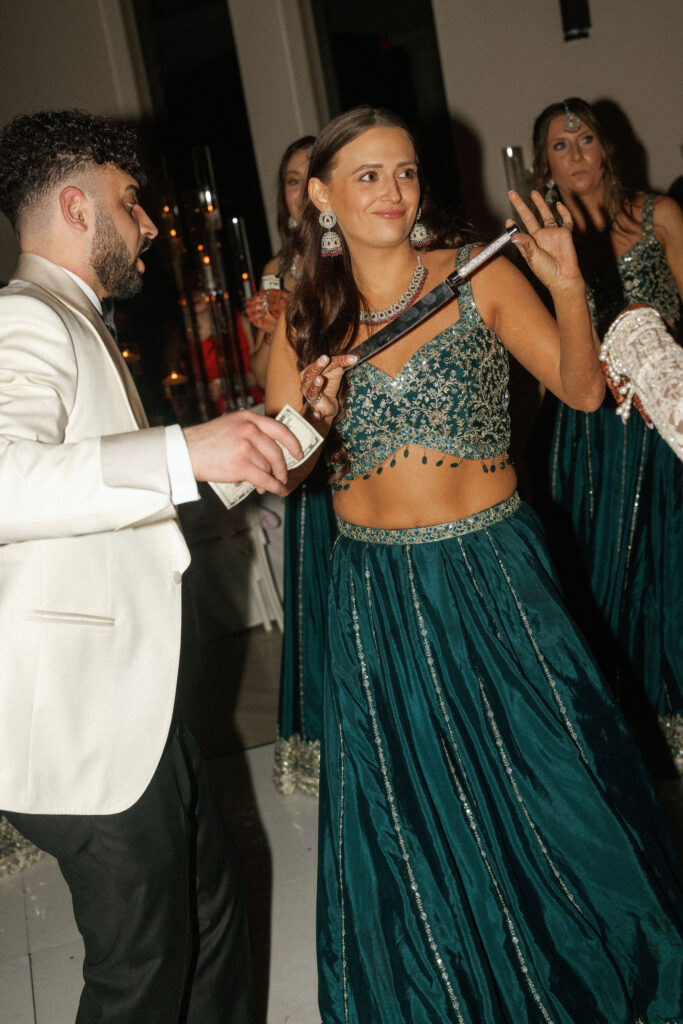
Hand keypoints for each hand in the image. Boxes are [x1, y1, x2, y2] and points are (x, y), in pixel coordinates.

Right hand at [183, 409, 302, 493]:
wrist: (185, 452)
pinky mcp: (241, 465)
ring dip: (270, 478)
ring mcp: (245, 447)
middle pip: (276, 452)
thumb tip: (272, 454)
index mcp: (248, 418)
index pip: (279, 429)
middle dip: (282, 468)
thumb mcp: (230, 425)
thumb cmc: (206, 442)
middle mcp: (249, 430)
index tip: (298, 453)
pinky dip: (273, 487)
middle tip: (282, 476)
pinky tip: (276, 490)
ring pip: (268, 467)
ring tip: (265, 485)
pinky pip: (265, 479)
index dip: (292, 443)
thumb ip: (251, 432)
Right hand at [245, 289, 289, 333]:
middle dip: (255, 299)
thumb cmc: (281, 313)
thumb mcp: (281, 303)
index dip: (259, 293)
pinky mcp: (257, 322)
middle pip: (248, 301)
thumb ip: (278, 296)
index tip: (266, 293)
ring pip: (247, 309)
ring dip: (255, 307)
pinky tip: (264, 314)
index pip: (255, 295)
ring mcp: (256, 315)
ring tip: (264, 307)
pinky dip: (257, 315)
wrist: (283, 324)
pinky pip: (251, 318)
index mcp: (261, 302)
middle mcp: (257, 308)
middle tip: (264, 300)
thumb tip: (273, 291)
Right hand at [301, 353, 357, 420]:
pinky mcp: (316, 409)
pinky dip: (316, 413)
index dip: (337, 360)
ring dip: (316, 385)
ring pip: (312, 391)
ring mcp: (310, 396)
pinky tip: (317, 414)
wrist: (327, 405)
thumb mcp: (335, 372)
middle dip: (318, 366)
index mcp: (310, 372)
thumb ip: (340, 364)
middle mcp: (307, 383)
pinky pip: (316, 412)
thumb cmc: (328, 385)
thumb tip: (353, 357)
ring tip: (320, 379)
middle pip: (311, 373)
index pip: (323, 363)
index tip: (349, 358)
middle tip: (325, 358)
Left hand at [507, 190, 581, 291]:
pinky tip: (558, 204)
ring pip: (546, 214)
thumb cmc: (546, 271)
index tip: (508, 220)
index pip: (519, 230)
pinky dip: (563, 211)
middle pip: (529, 216)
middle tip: (512, 194)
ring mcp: (552, 233)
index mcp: (530, 243)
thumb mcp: (532, 257)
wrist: (563, 277)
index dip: (513, 225)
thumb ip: (524, 243)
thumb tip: (511, 231)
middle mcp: (540, 236)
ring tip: (533, 193)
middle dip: (521, 205)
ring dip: (539, 204)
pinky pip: (565, 219)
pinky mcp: (565, 233)